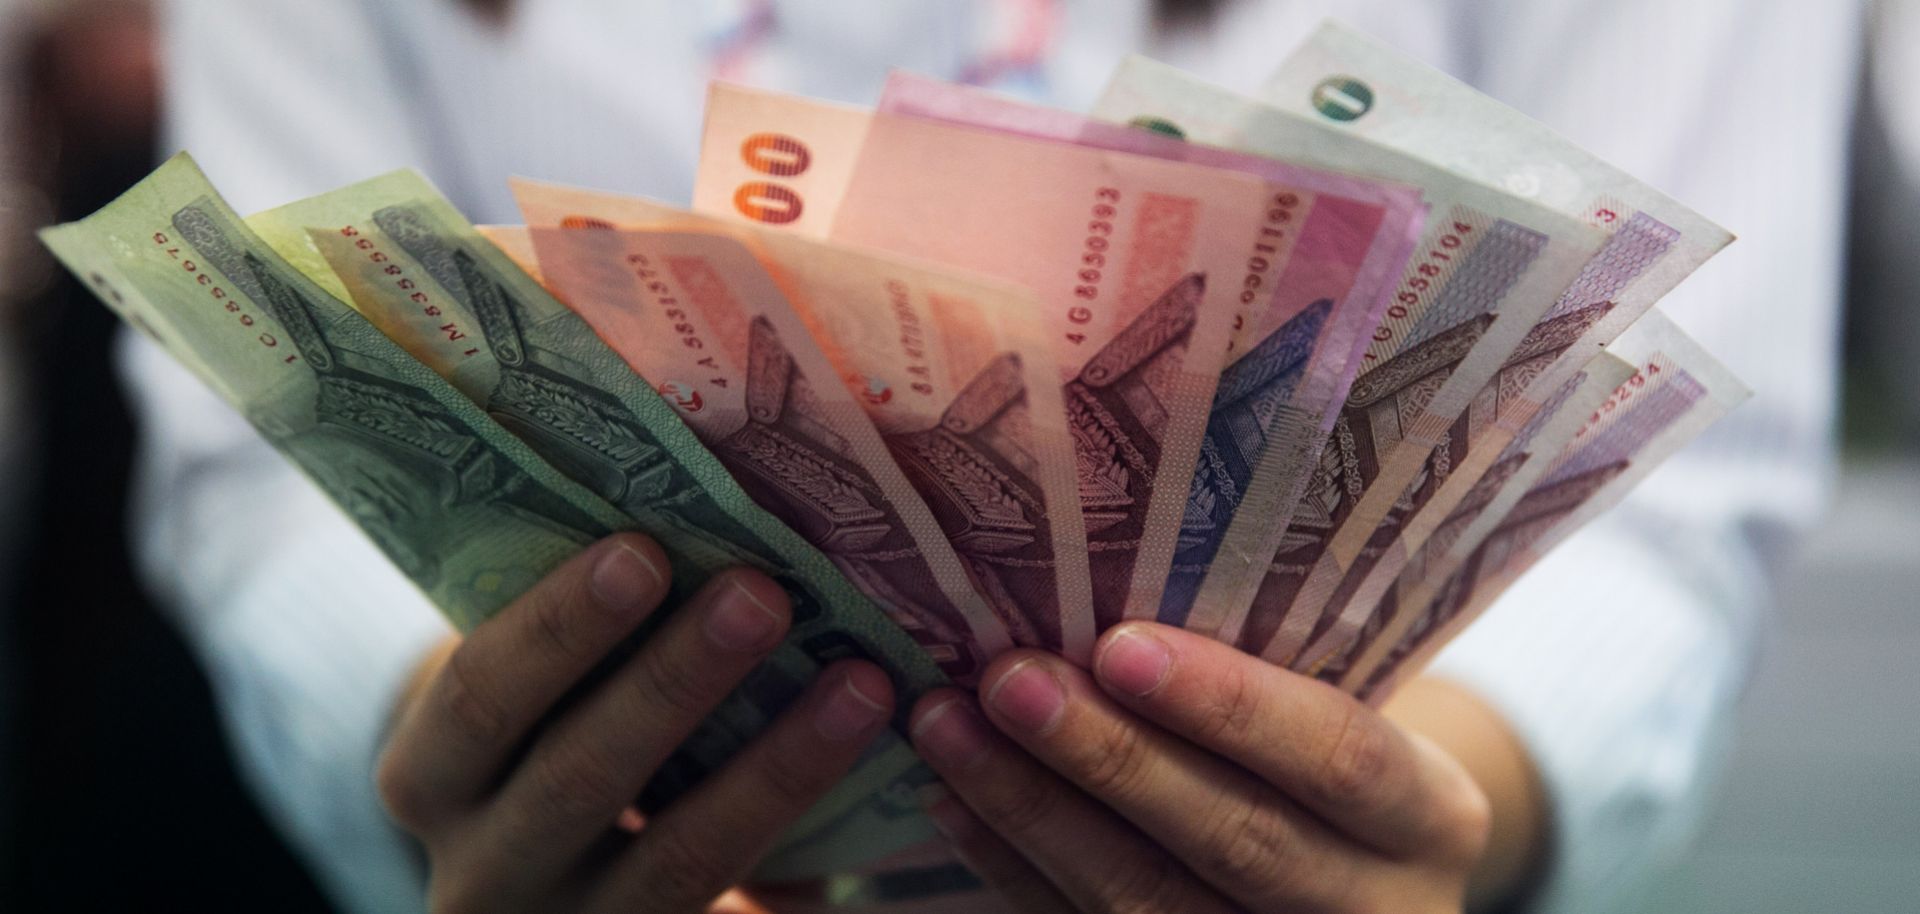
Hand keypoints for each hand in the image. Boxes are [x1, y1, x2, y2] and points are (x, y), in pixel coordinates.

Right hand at [378, 534, 895, 912]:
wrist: (538, 886)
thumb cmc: (539, 737)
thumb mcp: (520, 700)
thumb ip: (569, 636)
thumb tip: (686, 489)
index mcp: (428, 777)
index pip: (477, 699)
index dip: (556, 628)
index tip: (642, 549)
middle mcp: (484, 870)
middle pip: (578, 777)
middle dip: (674, 682)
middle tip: (763, 593)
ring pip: (681, 858)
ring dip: (778, 767)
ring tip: (862, 682)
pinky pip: (740, 901)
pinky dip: (817, 839)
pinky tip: (884, 769)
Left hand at [908, 622, 1498, 912]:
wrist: (1351, 871)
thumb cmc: (1325, 751)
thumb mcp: (1346, 703)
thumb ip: (1275, 659)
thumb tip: (1112, 561)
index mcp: (1429, 818)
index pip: (1339, 758)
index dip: (1231, 706)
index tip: (1120, 645)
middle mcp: (1376, 908)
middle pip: (1237, 840)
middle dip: (1110, 758)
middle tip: (1007, 679)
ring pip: (1147, 905)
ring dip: (1032, 811)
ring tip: (947, 727)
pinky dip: (1013, 868)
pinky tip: (952, 801)